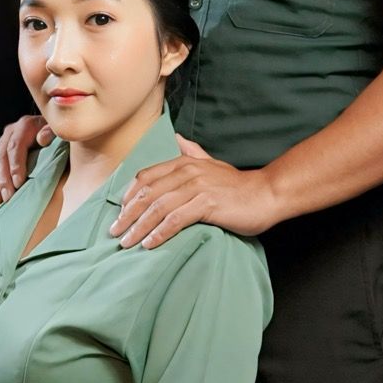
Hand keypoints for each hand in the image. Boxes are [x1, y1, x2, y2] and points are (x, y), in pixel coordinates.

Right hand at [0, 114, 54, 204]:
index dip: (15, 165)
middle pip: (0, 156)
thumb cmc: (60, 138)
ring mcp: (1, 142)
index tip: (18, 184)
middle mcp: (10, 132)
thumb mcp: (60, 133)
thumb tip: (42, 138)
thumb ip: (52, 134)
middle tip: (8, 198)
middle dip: (3, 179)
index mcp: (25, 126)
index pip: (15, 146)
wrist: (54, 134)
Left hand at [109, 133, 277, 247]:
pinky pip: (175, 220)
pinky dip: (159, 233)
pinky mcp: (206, 204)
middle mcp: (187, 172)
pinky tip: (149, 244)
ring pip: (158, 208)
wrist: (267, 194)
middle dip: (128, 215)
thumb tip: (177, 138)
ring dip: (138, 227)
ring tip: (126, 242)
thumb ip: (193, 152)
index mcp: (185, 162)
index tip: (119, 213)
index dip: (128, 195)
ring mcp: (197, 187)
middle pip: (147, 194)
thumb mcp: (213, 164)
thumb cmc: (239, 186)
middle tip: (115, 232)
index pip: (146, 177)